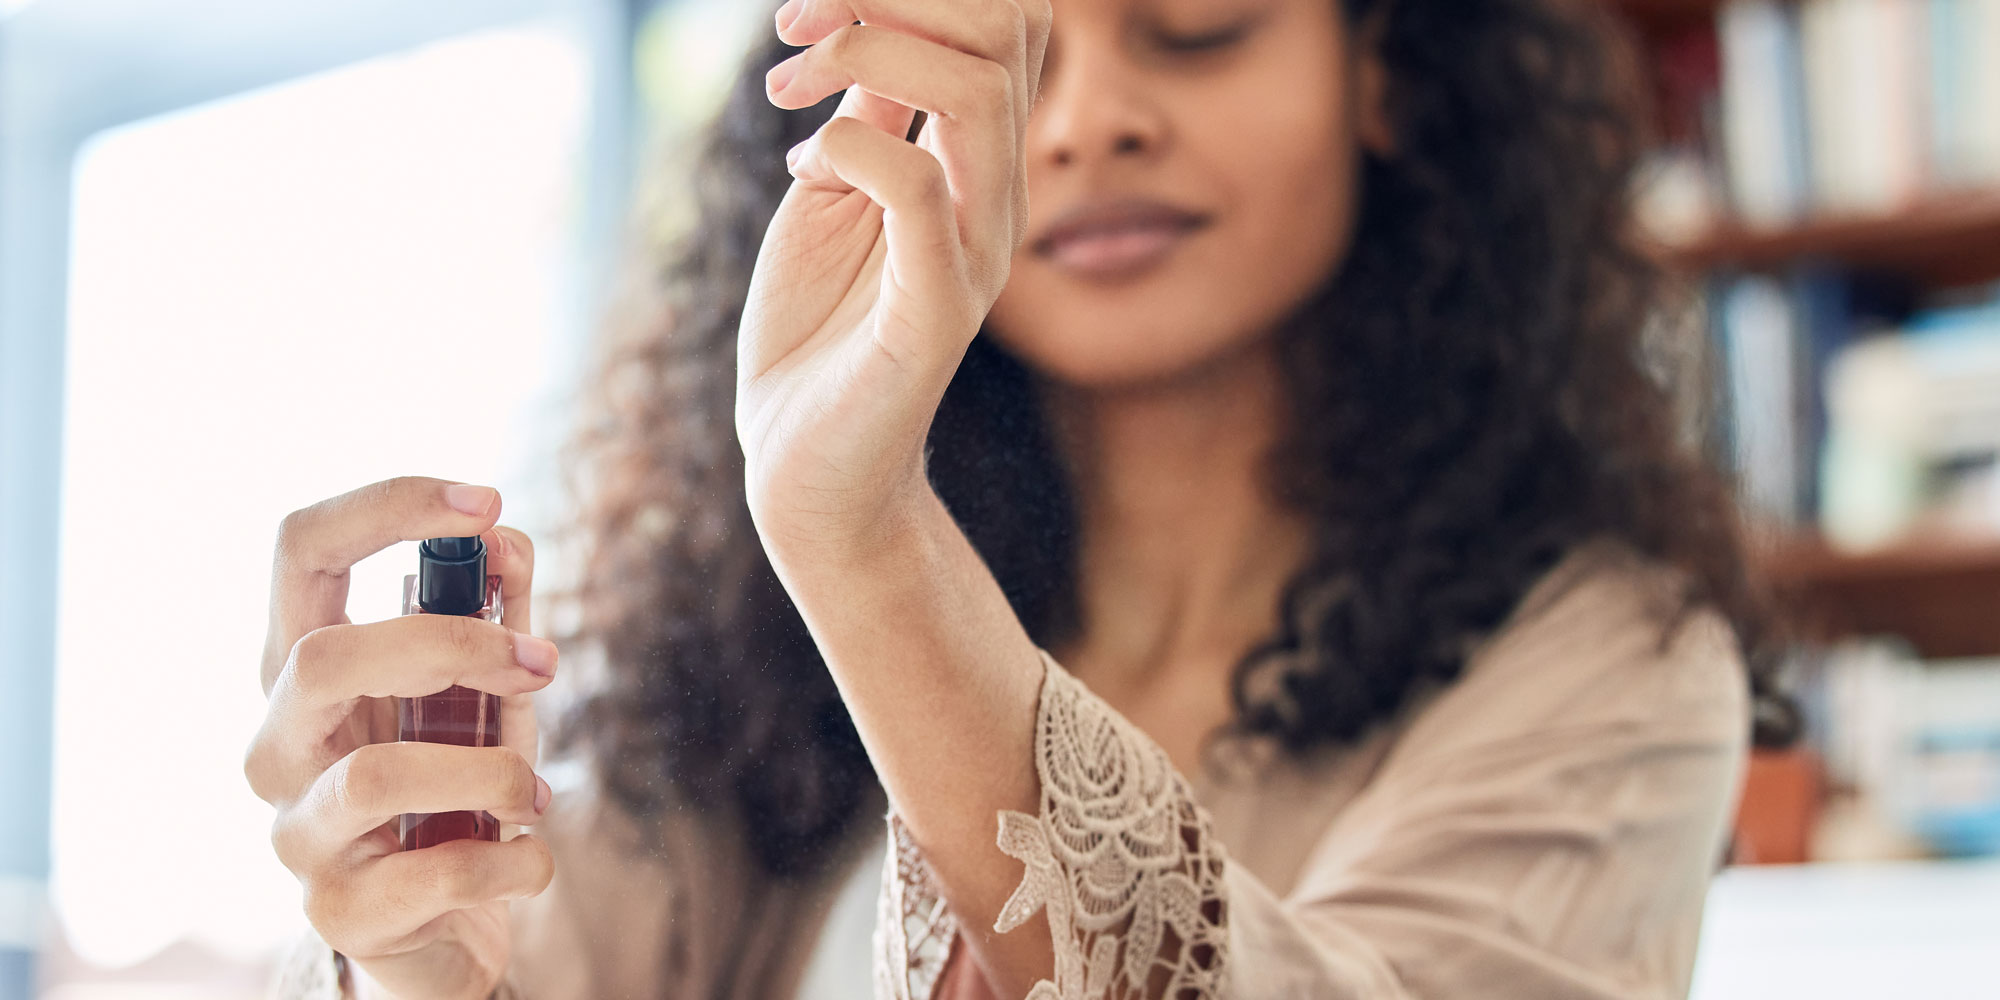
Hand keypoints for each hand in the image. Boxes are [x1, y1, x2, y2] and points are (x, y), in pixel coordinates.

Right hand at [244, 477, 556, 999]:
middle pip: (322, 656)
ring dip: (492, 769)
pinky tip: (531, 854)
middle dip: (451, 643)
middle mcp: (278, 744)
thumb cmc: (459, 785)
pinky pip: (435, 872)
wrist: (443, 927)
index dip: (388, 507)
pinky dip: (514, 856)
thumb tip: (506, 540)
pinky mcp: (339, 914)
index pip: (299, 549)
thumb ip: (496, 612)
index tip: (489, 502)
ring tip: (537, 789)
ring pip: (376, 775)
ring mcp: (296, 832)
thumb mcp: (487, 691)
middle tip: (542, 662)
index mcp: (302, 669)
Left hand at [735, 0, 1051, 560]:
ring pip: (977, 92)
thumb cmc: (814, 328)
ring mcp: (974, 250)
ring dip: (868, 54)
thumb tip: (864, 28)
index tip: (807, 12)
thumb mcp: (832, 192)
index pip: (1005, 23)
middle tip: (795, 24)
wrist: (803, 463)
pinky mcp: (937, 310)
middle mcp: (994, 194)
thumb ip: (866, 114)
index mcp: (975, 160)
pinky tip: (802, 170)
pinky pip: (920, 190)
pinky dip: (851, 148)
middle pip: (1005, 29)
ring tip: (792, 81)